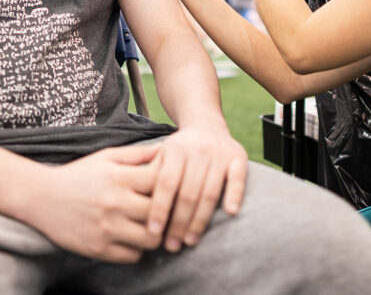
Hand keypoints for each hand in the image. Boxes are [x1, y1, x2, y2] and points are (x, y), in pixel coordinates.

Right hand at [30, 144, 161, 262]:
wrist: (41, 198)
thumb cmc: (79, 175)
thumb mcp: (106, 157)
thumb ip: (138, 154)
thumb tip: (168, 150)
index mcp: (118, 177)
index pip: (161, 183)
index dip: (170, 186)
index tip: (169, 189)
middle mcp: (114, 203)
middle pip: (160, 213)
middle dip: (166, 213)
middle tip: (165, 212)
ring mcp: (106, 228)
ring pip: (151, 240)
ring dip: (154, 235)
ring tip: (149, 227)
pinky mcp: (98, 249)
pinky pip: (133, 256)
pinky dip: (136, 249)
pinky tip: (131, 239)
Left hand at [146, 125, 248, 252]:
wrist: (206, 124)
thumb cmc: (179, 150)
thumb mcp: (161, 155)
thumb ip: (149, 176)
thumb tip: (132, 210)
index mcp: (175, 149)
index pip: (165, 184)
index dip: (159, 209)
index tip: (153, 232)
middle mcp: (198, 150)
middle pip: (188, 192)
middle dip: (178, 223)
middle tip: (171, 246)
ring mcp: (219, 153)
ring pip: (210, 192)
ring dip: (200, 220)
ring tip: (190, 241)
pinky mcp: (238, 156)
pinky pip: (238, 178)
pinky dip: (234, 194)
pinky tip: (230, 213)